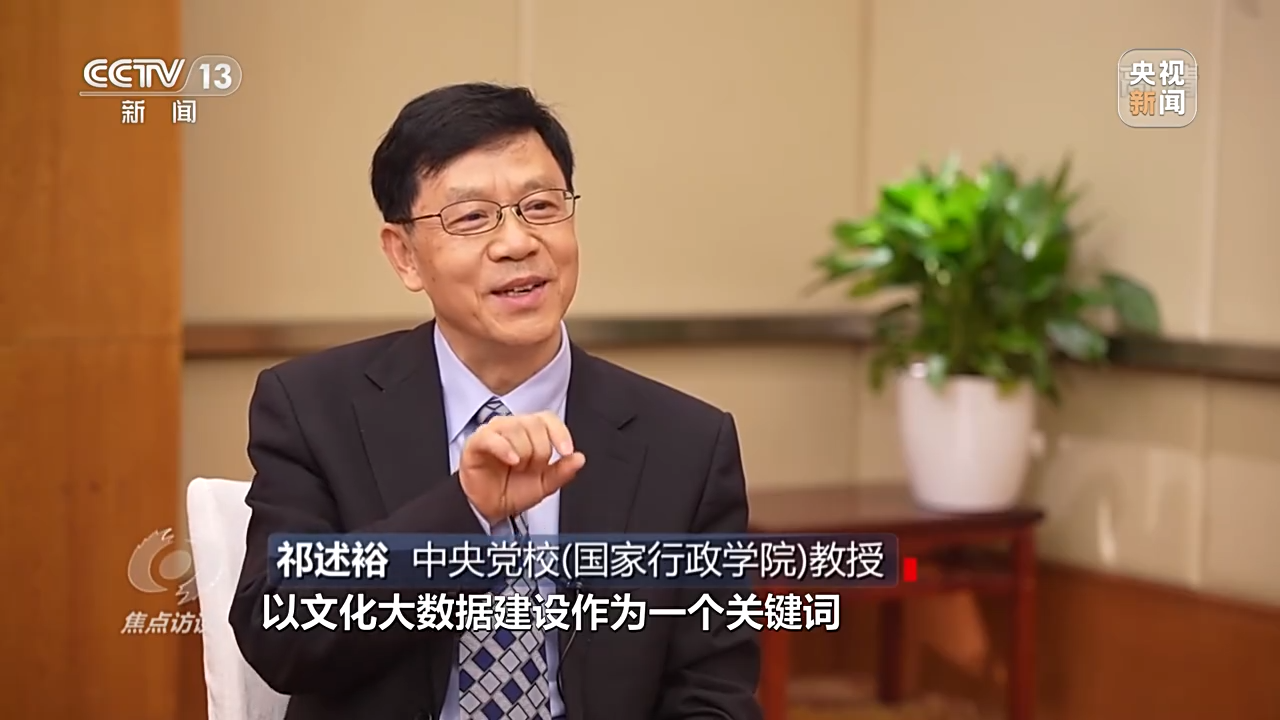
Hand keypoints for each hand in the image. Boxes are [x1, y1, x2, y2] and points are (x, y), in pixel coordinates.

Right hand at [459, 411, 585, 525]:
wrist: (488, 509)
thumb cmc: (512, 491)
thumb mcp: (544, 484)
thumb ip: (562, 471)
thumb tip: (579, 459)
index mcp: (529, 432)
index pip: (548, 419)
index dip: (560, 433)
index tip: (566, 451)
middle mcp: (512, 427)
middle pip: (534, 424)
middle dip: (540, 451)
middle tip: (532, 468)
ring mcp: (493, 433)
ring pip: (515, 428)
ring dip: (523, 453)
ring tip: (517, 468)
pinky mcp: (476, 443)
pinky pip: (491, 437)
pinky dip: (505, 449)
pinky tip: (512, 460)